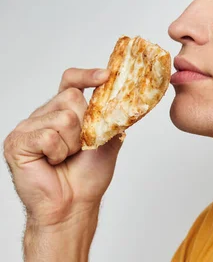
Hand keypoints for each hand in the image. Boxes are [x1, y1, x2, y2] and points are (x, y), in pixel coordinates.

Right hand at [4, 68, 123, 226]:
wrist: (74, 204)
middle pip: (71, 97)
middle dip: (86, 125)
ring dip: (72, 143)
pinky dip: (58, 152)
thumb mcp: (109, 139)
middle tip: (80, 147)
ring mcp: (28, 127)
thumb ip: (113, 116)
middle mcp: (44, 114)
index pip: (71, 81)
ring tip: (66, 157)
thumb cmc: (88, 175)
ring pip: (63, 118)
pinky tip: (52, 163)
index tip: (107, 76)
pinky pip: (48, 135)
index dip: (87, 75)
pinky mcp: (17, 142)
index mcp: (63, 111)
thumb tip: (129, 99)